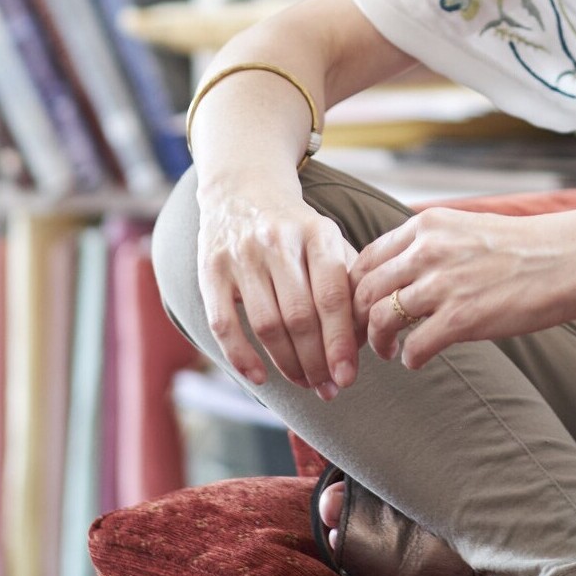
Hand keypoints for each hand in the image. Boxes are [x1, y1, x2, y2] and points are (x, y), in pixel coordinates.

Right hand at [196, 177, 360, 398]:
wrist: (242, 188)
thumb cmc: (296, 227)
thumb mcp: (327, 240)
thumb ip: (348, 282)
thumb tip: (364, 339)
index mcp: (317, 232)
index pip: (332, 296)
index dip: (341, 341)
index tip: (349, 376)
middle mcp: (278, 240)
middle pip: (300, 316)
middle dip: (317, 360)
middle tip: (328, 388)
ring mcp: (241, 254)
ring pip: (267, 323)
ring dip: (287, 363)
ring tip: (303, 382)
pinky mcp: (211, 268)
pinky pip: (223, 323)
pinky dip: (241, 356)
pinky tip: (260, 377)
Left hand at [350, 205, 575, 369]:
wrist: (574, 256)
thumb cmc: (527, 248)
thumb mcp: (467, 229)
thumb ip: (431, 246)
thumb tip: (401, 275)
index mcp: (427, 225)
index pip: (365, 259)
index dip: (356, 290)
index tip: (362, 309)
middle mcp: (427, 250)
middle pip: (364, 291)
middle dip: (358, 320)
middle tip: (368, 338)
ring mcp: (443, 284)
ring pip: (380, 319)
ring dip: (379, 343)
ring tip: (390, 352)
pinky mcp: (463, 318)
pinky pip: (414, 347)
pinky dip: (410, 359)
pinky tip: (418, 360)